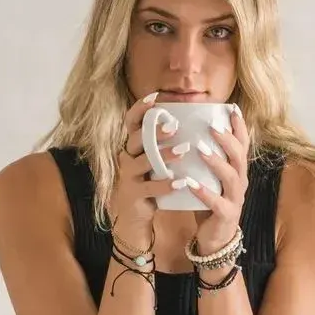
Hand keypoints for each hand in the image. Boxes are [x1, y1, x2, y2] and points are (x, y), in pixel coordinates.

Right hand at [108, 95, 179, 249]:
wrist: (135, 217)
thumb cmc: (150, 184)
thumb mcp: (155, 162)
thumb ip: (163, 144)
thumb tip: (187, 122)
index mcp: (133, 146)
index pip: (131, 122)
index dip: (140, 109)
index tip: (155, 97)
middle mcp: (127, 157)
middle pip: (137, 139)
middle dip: (155, 131)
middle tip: (174, 125)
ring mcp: (128, 175)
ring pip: (143, 161)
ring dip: (164, 155)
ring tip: (183, 151)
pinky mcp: (133, 194)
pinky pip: (148, 187)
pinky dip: (165, 184)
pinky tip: (181, 182)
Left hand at [189, 105, 248, 255]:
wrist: (214, 239)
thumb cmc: (210, 204)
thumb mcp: (211, 178)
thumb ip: (206, 159)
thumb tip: (190, 131)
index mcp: (237, 171)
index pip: (242, 144)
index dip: (239, 126)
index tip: (231, 108)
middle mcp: (240, 182)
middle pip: (239, 156)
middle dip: (227, 139)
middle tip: (211, 126)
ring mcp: (235, 199)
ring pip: (231, 177)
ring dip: (216, 162)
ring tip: (200, 149)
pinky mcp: (226, 215)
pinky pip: (217, 203)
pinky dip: (204, 192)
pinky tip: (190, 183)